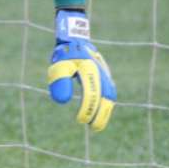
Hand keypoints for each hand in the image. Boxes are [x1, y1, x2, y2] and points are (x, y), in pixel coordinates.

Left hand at [48, 9, 115, 131]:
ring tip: (98, 124)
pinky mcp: (106, 75)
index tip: (80, 120)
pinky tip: (101, 112)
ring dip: (106, 110)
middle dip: (101, 114)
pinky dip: (107, 103)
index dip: (87, 109)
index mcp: (89, 70)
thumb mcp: (58, 66)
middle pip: (106, 97)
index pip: (91, 94)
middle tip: (94, 128)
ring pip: (110, 95)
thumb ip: (60, 82)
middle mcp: (101, 72)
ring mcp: (106, 73)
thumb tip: (62, 101)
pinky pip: (110, 91)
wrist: (76, 39)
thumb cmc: (65, 54)